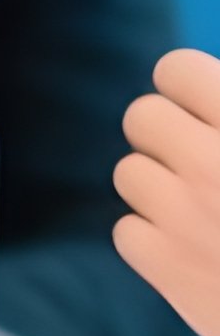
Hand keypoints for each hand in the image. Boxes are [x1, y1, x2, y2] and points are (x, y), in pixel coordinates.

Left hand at [116, 49, 219, 335]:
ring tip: (206, 204)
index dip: (187, 86)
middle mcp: (214, 163)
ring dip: (161, 186)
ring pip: (130, 173)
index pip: (175, 69)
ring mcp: (186, 217)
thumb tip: (214, 83)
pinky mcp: (169, 266)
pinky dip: (154, 239)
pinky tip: (196, 246)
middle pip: (141, 117)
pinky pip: (126, 230)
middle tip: (200, 156)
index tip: (204, 107)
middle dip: (167, 134)